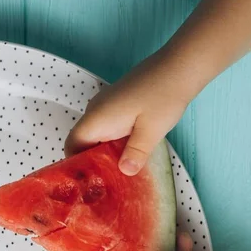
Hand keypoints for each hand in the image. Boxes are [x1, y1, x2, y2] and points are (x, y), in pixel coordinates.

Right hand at [65, 52, 190, 175]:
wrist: (179, 66)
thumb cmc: (164, 96)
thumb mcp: (151, 132)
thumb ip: (135, 154)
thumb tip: (124, 171)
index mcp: (97, 118)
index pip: (72, 145)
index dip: (76, 165)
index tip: (90, 182)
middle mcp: (96, 110)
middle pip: (83, 142)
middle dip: (93, 163)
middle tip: (109, 183)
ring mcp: (106, 105)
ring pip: (97, 135)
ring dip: (106, 153)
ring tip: (121, 172)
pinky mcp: (118, 103)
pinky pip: (108, 127)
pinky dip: (114, 142)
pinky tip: (130, 153)